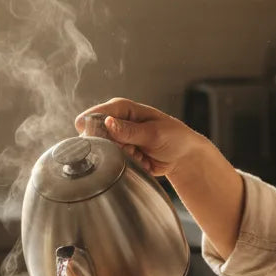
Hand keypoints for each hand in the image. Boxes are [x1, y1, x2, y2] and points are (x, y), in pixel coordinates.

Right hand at [75, 97, 203, 176]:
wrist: (184, 156)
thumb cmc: (174, 137)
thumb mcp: (154, 133)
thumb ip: (130, 131)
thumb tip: (107, 122)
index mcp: (123, 109)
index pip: (97, 114)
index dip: (91, 125)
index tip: (92, 136)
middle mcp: (117, 123)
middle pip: (96, 135)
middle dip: (109, 146)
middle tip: (130, 148)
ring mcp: (118, 140)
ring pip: (105, 152)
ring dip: (121, 157)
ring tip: (140, 153)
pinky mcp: (121, 155)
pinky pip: (115, 164)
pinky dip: (127, 165)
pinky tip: (141, 161)